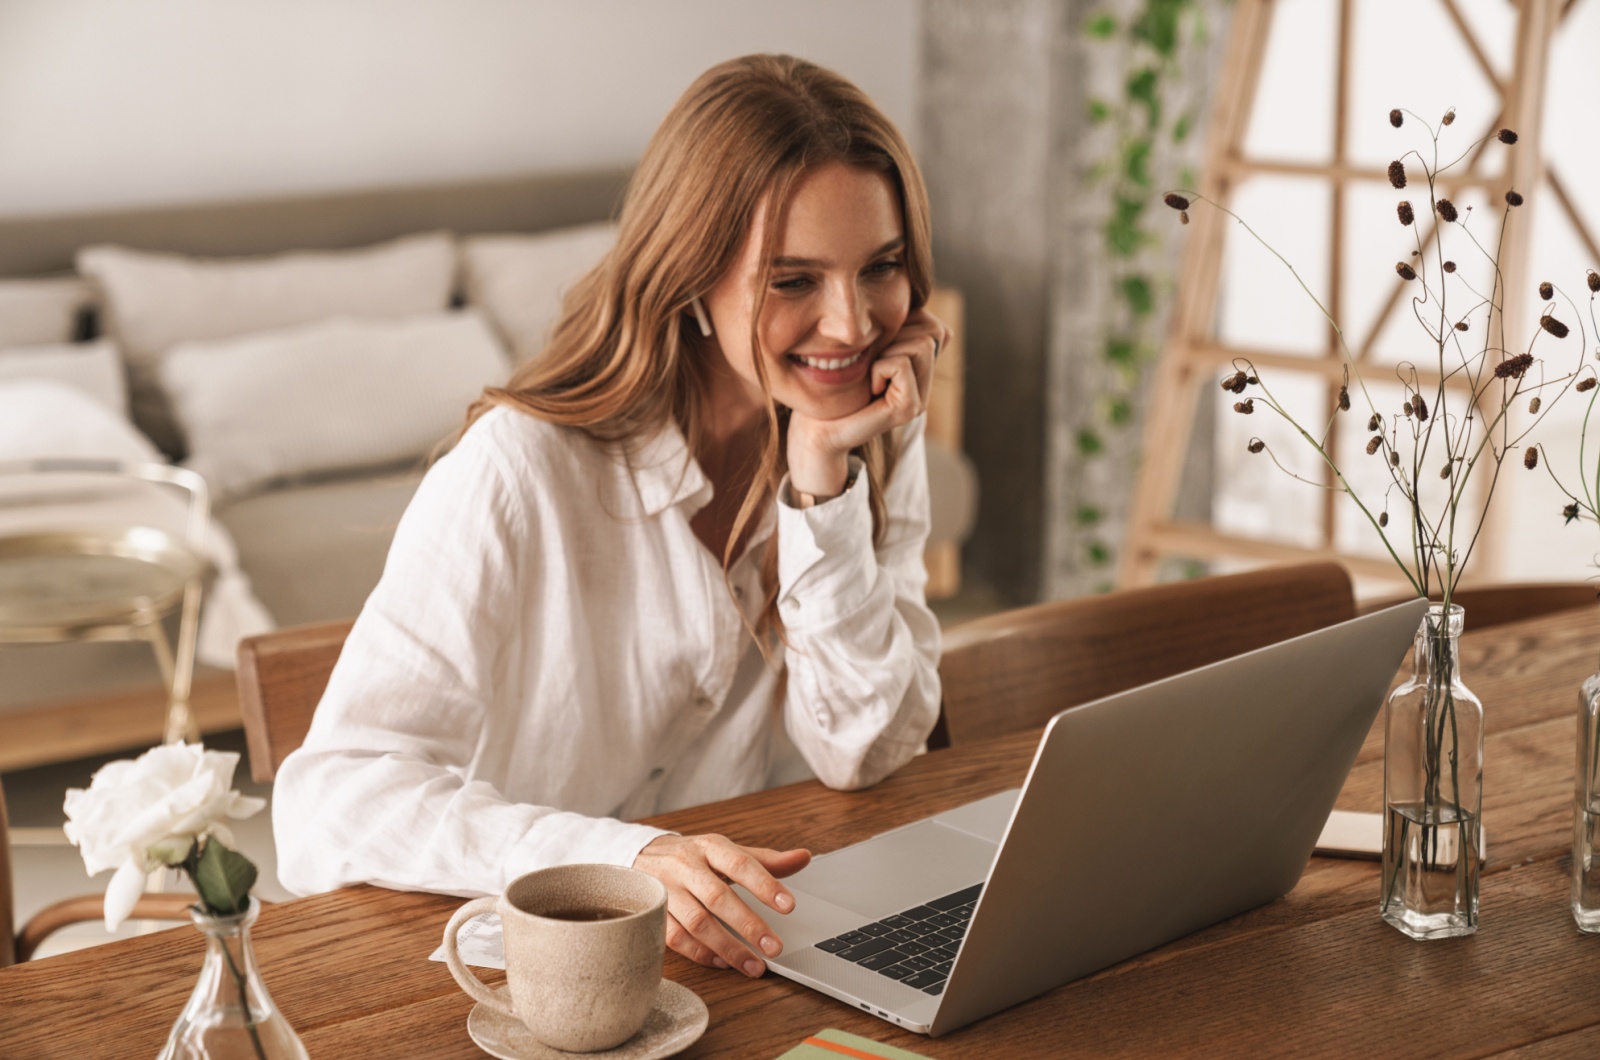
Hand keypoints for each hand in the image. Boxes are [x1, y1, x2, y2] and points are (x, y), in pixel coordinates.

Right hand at [632, 834, 811, 975]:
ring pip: (697, 922)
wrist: (641, 855)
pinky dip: (701, 953)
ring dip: (727, 947)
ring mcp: (666, 890)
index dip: (764, 884)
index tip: (789, 906)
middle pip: (718, 897)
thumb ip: (765, 860)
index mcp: (710, 847)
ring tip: (754, 965)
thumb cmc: (694, 857)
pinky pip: (676, 938)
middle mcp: (686, 866)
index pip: (740, 863)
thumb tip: (804, 857)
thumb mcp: (727, 851)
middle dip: (748, 924)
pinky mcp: (653, 912)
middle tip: (774, 947)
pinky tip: (723, 963)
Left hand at [788, 306, 947, 495]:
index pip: (936, 327)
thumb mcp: (868, 344)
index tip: (877, 347)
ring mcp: (921, 398)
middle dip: (896, 335)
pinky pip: (901, 364)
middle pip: (933, 331)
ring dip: (887, 351)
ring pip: (922, 344)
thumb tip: (915, 301)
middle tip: (872, 362)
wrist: (816, 425)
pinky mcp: (909, 408)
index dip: (905, 324)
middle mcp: (926, 384)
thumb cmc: (833, 381)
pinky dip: (879, 368)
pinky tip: (869, 387)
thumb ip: (893, 326)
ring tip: (871, 374)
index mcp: (920, 368)